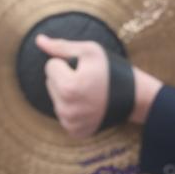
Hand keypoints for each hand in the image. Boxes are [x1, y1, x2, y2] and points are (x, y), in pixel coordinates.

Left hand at [36, 35, 164, 138]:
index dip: (66, 63)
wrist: (136, 97)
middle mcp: (66, 110)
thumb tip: (38, 41)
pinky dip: (72, 107)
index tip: (84, 69)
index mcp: (68, 87)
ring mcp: (70, 123)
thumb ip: (60, 47)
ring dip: (67, 93)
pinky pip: (63, 113)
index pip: (50, 66)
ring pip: (55, 98)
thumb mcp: (89, 51)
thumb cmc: (113, 70)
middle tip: (88, 80)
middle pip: (50, 83)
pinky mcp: (75, 132)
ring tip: (89, 92)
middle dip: (64, 78)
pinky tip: (88, 104)